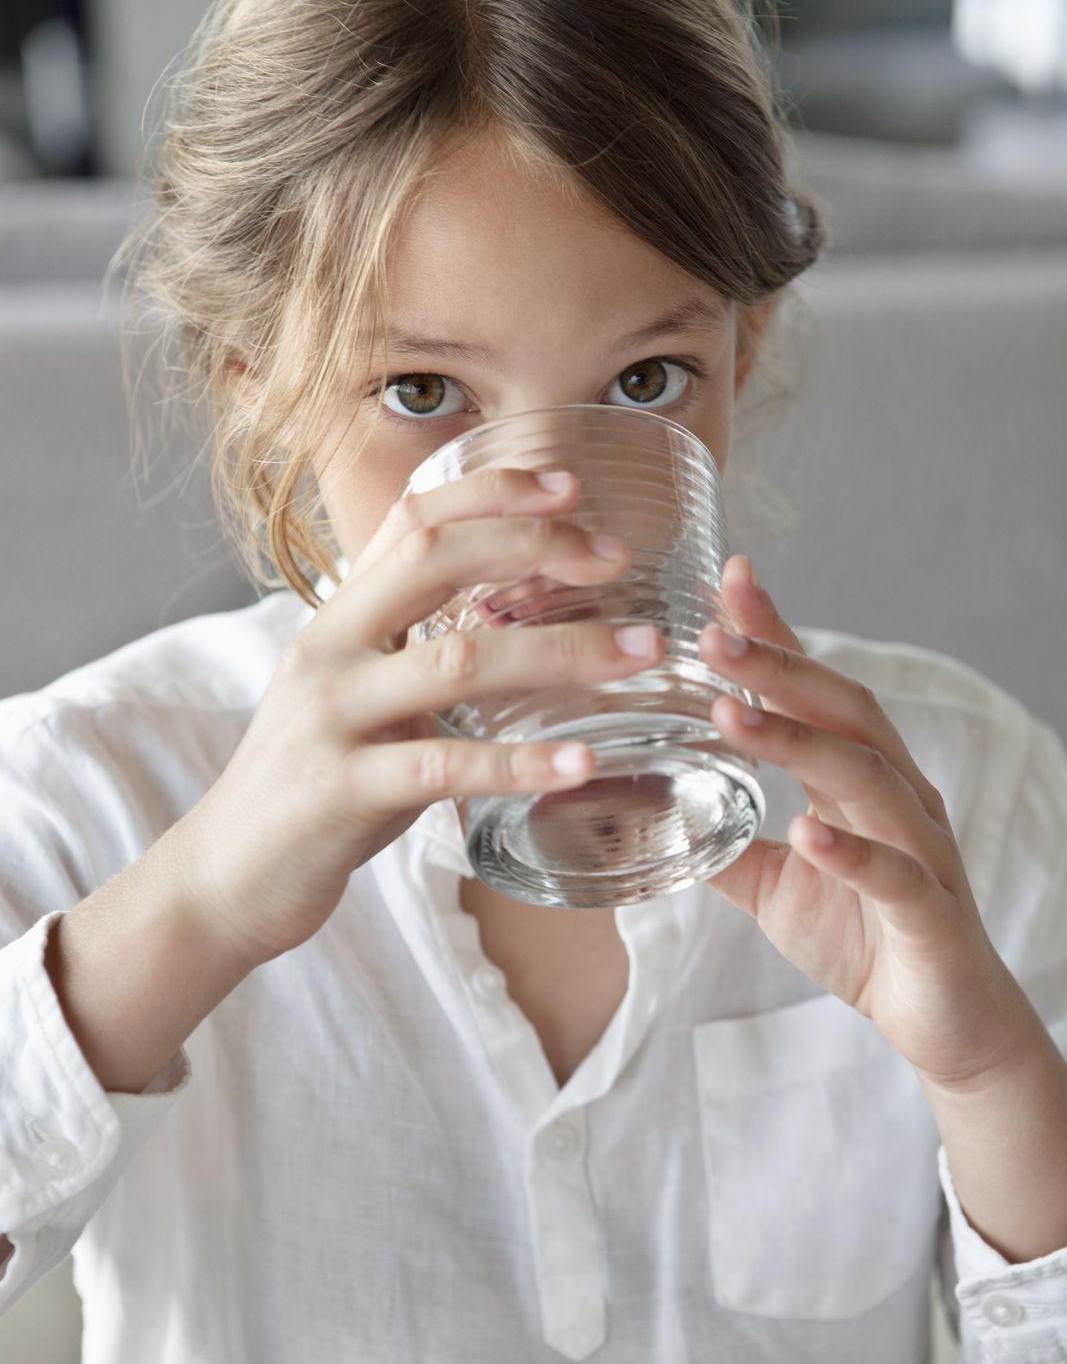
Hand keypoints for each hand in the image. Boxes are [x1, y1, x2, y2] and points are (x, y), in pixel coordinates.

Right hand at [174, 468, 664, 965]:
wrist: (228, 875)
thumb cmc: (311, 782)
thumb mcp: (355, 693)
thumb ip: (413, 647)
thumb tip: (512, 609)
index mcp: (337, 619)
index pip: (410, 519)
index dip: (492, 492)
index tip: (572, 487)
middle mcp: (329, 651)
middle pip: (433, 558)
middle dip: (534, 545)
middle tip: (618, 558)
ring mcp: (331, 718)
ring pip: (456, 660)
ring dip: (561, 651)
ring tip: (641, 651)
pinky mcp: (340, 790)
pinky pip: (443, 767)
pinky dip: (520, 762)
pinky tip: (581, 762)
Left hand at [697, 554, 1031, 1089]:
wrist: (944, 1026)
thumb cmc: (866, 940)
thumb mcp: (773, 886)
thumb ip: (722, 843)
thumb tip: (649, 811)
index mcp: (860, 781)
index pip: (816, 691)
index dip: (777, 634)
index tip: (728, 579)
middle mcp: (897, 797)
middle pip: (843, 712)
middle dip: (779, 667)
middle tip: (711, 633)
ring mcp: (920, 851)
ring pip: (865, 777)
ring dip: (797, 741)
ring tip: (730, 712)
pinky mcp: (932, 915)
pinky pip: (895, 874)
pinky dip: (851, 851)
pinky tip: (806, 831)